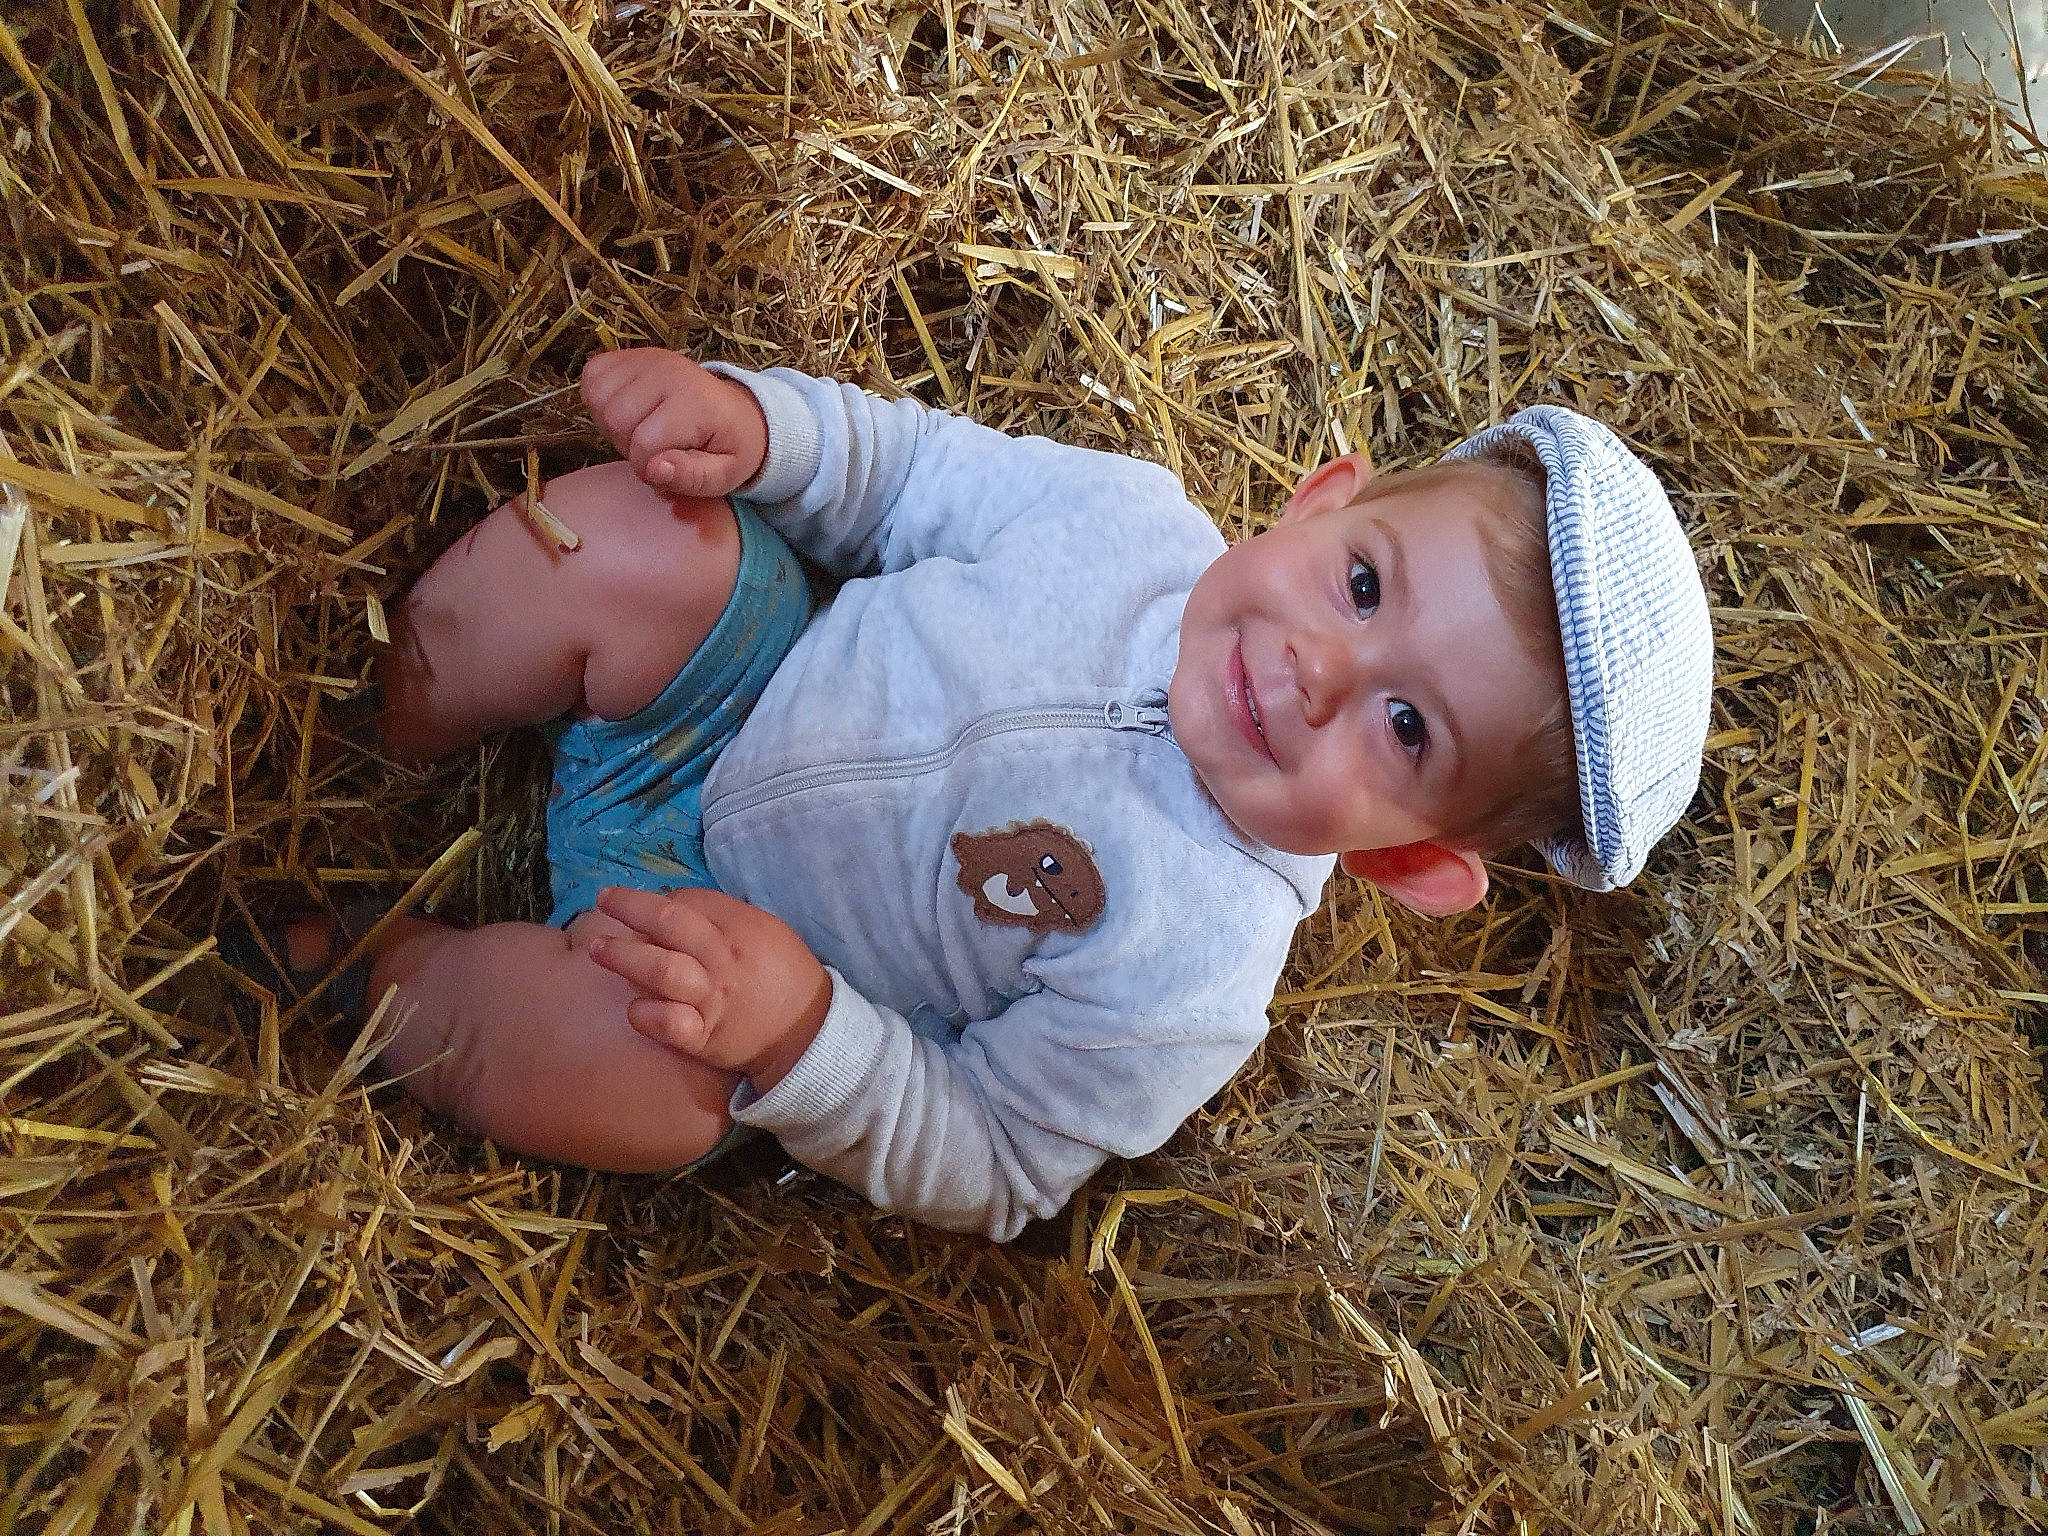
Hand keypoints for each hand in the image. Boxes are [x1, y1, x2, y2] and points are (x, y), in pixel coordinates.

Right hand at [579, 348, 769, 497]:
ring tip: (641, 430)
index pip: (644, 444)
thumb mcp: (724, 474)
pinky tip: (627, 410)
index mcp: (695, 401)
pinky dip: (600, 401)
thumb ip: (691, 477)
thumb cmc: (728, 447)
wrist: (736, 412)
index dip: (648, 468)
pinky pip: (591, 377)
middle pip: (615, 419)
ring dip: (612, 425)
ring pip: (598, 399)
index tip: (666, 468)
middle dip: (628, 446)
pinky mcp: (627, 354)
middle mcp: (668, 371)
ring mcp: (645, 357)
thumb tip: (655, 470)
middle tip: (654, 449)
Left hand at [588, 886, 831, 1089]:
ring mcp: (710, 998)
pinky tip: (635, 1008)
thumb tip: (675, 905)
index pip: (688, 901)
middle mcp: (721, 959)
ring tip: (598, 949)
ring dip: (624, 957)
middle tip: (603, 900)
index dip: (660, 900)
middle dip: (629, 907)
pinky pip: (669, 1024)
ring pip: (662, 970)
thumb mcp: (764, 930)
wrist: (806, 1032)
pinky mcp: (703, 1036)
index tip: (647, 909)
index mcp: (738, 927)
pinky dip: (647, 1015)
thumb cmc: (782, 974)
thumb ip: (724, 916)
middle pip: (670, 923)